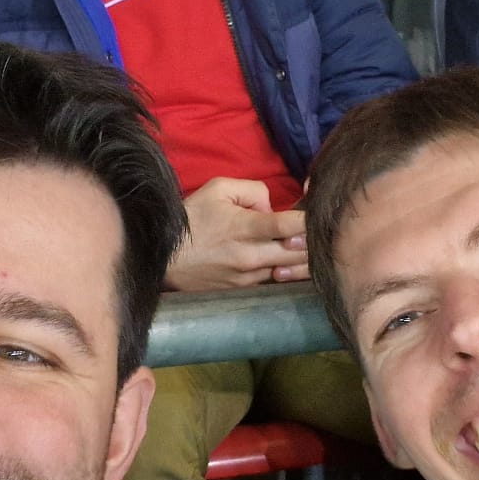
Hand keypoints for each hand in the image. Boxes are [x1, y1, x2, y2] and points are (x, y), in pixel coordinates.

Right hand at [166, 177, 308, 289]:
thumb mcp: (218, 189)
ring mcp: (248, 277)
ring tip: (302, 247)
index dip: (309, 220)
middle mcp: (250, 256)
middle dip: (313, 242)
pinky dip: (285, 272)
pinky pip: (275, 282)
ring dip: (302, 259)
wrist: (164, 259)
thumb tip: (272, 208)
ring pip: (292, 271)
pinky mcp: (244, 291)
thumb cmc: (191, 219)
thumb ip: (253, 190)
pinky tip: (284, 262)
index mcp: (245, 228)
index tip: (313, 215)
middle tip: (314, 232)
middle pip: (300, 253)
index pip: (291, 226)